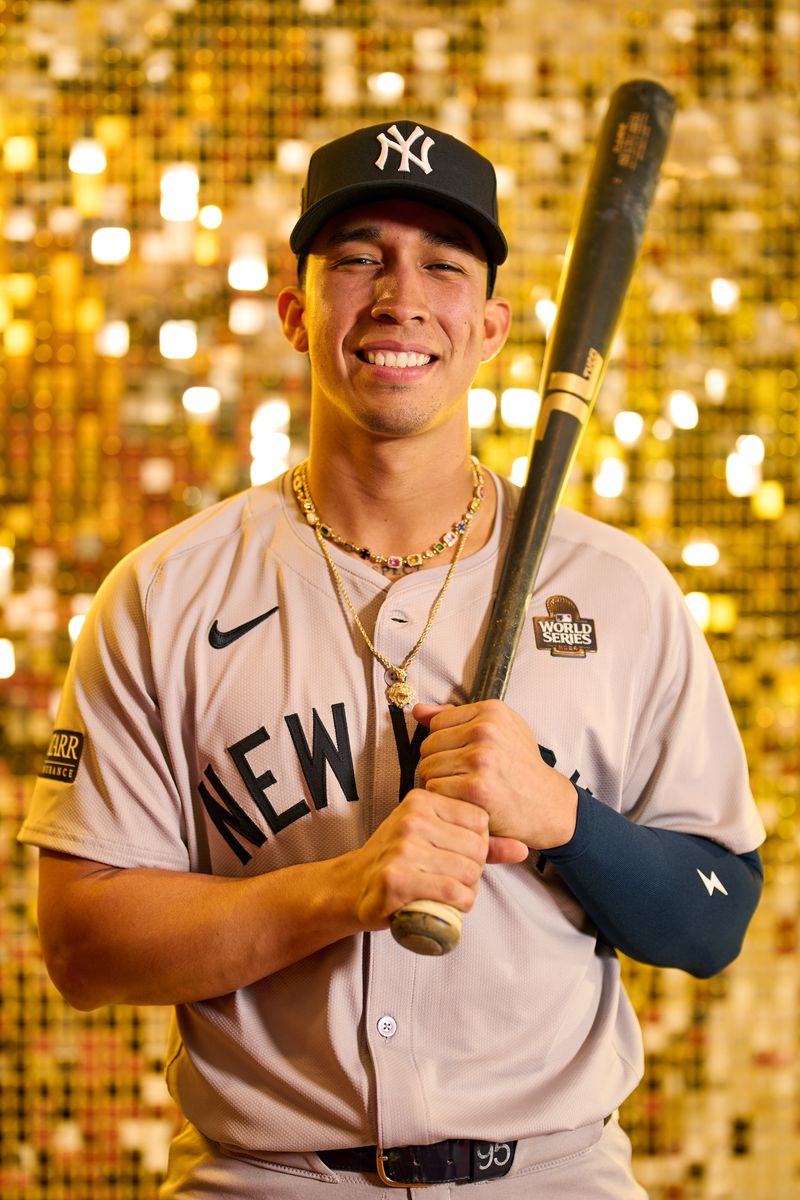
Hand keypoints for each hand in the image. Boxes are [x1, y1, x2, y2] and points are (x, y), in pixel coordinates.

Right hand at [343, 787, 525, 931]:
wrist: (353, 886)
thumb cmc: (400, 861)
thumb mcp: (436, 839)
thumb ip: (482, 843)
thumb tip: (523, 848)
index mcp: (422, 799)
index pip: (480, 820)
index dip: (480, 845)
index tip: (463, 857)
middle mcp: (412, 819)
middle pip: (477, 847)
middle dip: (476, 870)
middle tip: (459, 880)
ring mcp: (402, 848)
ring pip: (467, 871)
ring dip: (469, 890)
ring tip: (454, 893)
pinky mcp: (396, 878)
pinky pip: (452, 892)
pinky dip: (461, 904)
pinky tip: (452, 905)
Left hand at [413, 699, 577, 850]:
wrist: (548, 804)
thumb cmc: (522, 767)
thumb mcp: (501, 730)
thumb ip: (456, 717)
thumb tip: (418, 711)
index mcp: (491, 712)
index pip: (436, 723)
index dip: (443, 743)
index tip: (460, 756)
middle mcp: (486, 731)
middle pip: (428, 746)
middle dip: (438, 764)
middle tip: (460, 776)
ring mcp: (481, 759)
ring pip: (427, 768)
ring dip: (438, 783)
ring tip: (461, 788)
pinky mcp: (475, 788)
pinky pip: (435, 789)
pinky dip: (444, 799)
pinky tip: (462, 801)